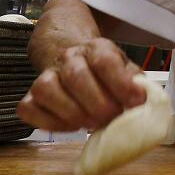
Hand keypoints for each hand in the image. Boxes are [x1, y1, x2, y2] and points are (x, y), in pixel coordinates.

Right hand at [18, 38, 146, 131]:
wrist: (77, 62)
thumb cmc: (107, 74)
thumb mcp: (127, 71)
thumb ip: (137, 84)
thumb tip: (145, 101)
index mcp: (97, 49)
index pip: (104, 59)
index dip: (120, 82)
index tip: (134, 102)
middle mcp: (69, 58)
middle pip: (76, 75)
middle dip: (96, 102)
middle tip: (110, 118)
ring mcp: (46, 76)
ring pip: (46, 89)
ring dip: (71, 112)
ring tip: (89, 124)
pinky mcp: (32, 96)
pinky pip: (29, 108)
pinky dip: (47, 122)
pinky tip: (69, 126)